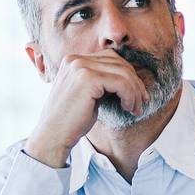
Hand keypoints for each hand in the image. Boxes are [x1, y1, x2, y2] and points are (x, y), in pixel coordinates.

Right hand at [22, 52, 151, 167]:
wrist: (53, 136)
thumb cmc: (71, 121)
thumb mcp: (88, 95)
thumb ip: (102, 81)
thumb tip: (129, 77)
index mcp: (73, 60)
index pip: (110, 58)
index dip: (128, 75)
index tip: (137, 94)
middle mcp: (75, 59)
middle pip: (119, 62)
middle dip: (135, 83)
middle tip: (141, 102)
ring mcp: (80, 67)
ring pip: (123, 72)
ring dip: (135, 92)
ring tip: (135, 108)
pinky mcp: (87, 79)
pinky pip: (121, 83)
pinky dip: (130, 96)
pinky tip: (128, 108)